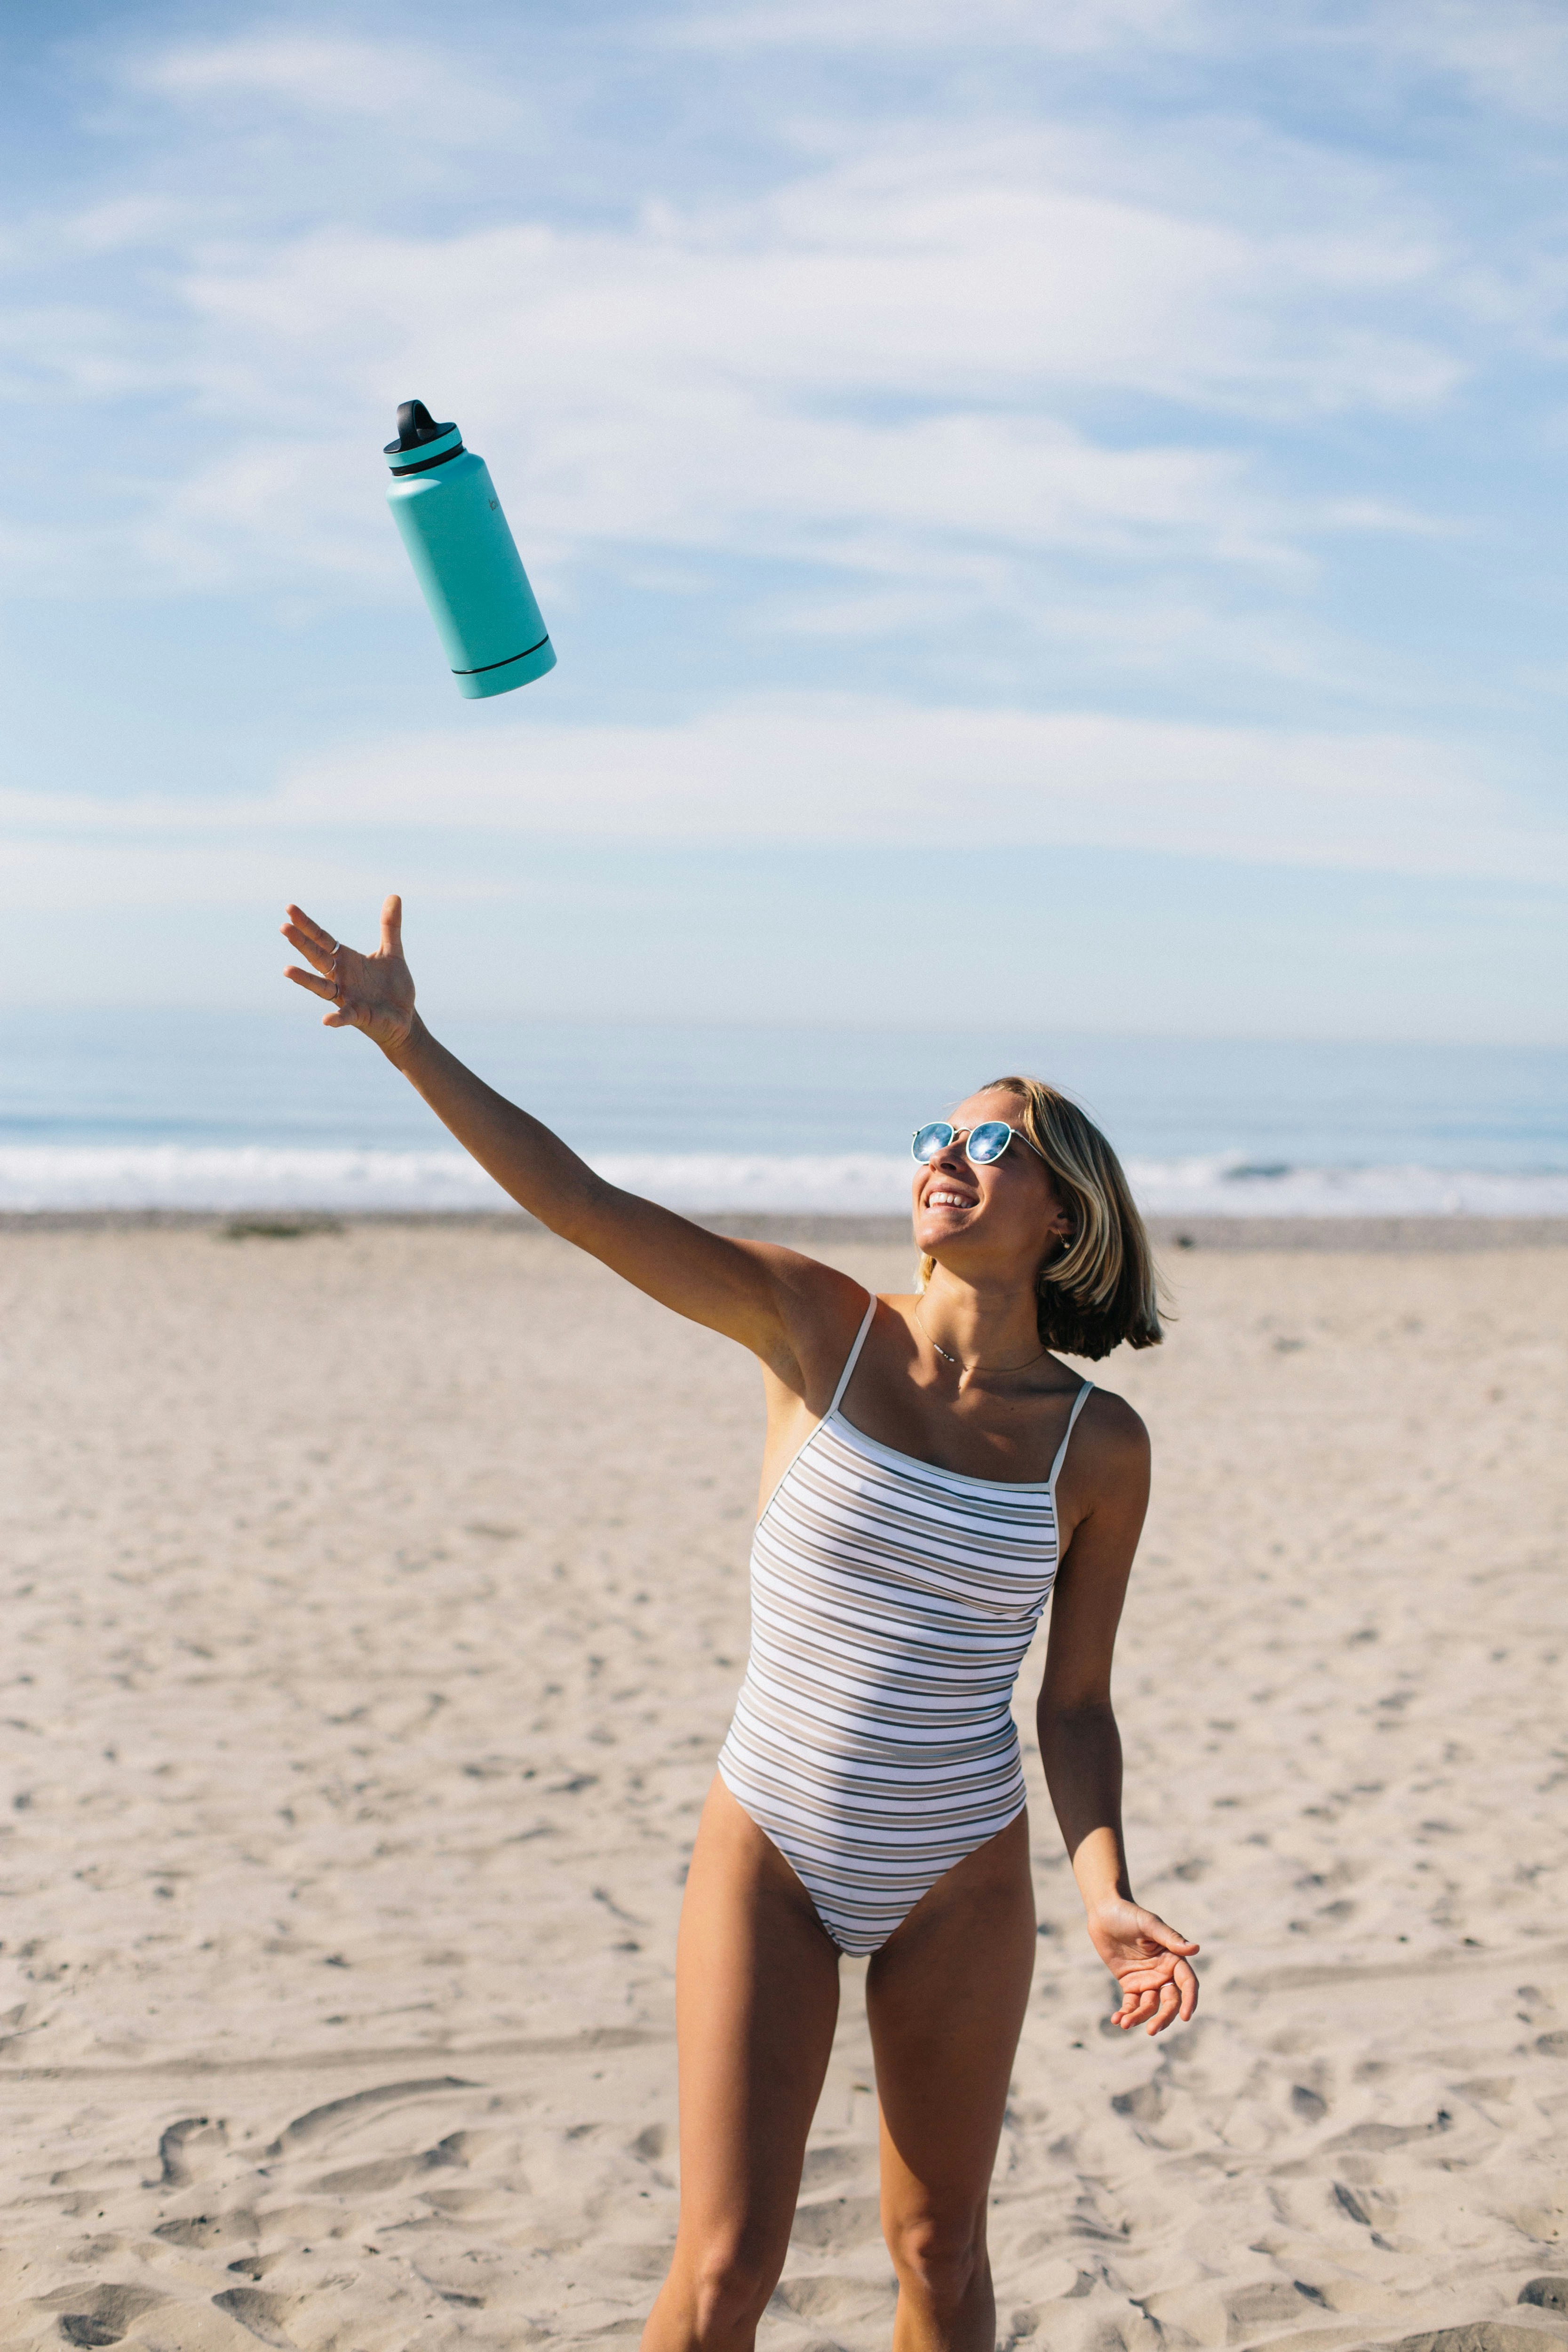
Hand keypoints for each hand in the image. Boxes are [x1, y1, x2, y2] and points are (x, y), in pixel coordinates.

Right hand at [282, 896, 416, 1055]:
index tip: (289, 908)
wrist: (403, 1016)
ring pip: (321, 987)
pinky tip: (326, 1020)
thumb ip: (390, 926)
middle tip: (283, 927)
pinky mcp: (358, 1015)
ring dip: (305, 979)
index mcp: (345, 959)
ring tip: (287, 970)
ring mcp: (346, 997)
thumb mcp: (392, 952)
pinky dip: (335, 1018)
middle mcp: (340, 977)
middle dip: (301, 943)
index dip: (307, 925)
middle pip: (317, 957)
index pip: (321, 939)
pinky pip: (344, 1016)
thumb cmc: (393, 985)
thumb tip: (395, 896)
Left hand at [1087, 1895, 1199, 2034]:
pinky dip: (1125, 2013)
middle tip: (1152, 2031)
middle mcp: (1163, 1973)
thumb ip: (1170, 1938)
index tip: (1185, 2016)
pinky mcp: (1130, 1985)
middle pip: (1170, 2002)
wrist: (1103, 1913)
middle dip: (1163, 2018)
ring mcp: (1147, 1981)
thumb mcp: (1149, 1924)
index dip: (1189, 2000)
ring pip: (1149, 2007)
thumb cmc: (1129, 1914)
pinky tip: (1117, 2019)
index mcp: (1173, 1959)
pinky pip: (1131, 2004)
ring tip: (1125, 2023)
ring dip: (1140, 2018)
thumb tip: (1195, 1949)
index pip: (1187, 1984)